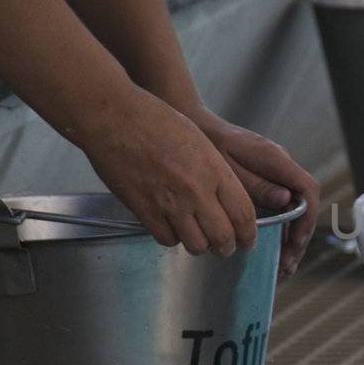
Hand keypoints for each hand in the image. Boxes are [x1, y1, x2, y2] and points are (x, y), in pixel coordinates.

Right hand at [78, 87, 259, 257]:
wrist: (115, 117)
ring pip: (196, 245)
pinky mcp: (144, 210)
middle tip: (224, 247)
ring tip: (198, 238)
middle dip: (227, 247)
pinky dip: (172, 238)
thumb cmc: (156, 120)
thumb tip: (224, 200)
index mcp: (215, 171)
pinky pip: (166, 239)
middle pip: (223, 237)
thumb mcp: (200, 142)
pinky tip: (171, 227)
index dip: (248, 234)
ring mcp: (170, 203)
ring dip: (200, 245)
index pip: (243, 215)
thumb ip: (216, 173)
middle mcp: (196, 191)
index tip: (247, 240)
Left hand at [187, 108, 321, 276]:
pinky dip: (280, 230)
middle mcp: (281, 167)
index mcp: (275, 160)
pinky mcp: (267, 182)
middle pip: (304, 206)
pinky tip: (272, 249)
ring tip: (280, 266)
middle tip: (286, 265)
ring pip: (294, 211)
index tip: (295, 242)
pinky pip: (281, 208)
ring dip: (290, 239)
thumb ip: (257, 184)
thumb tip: (286, 199)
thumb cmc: (207, 144)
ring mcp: (276, 175)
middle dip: (298, 238)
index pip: (307, 190)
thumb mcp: (228, 167)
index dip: (306, 219)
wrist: (195, 126)